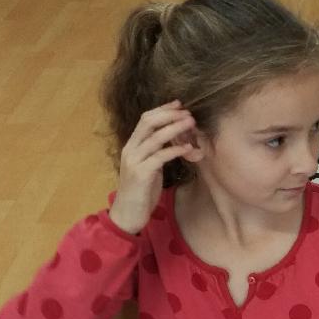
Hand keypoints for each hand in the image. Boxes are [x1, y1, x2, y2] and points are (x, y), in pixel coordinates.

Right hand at [109, 102, 200, 233]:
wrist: (127, 214)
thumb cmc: (141, 193)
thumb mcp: (149, 168)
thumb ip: (157, 154)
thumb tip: (175, 142)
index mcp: (132, 146)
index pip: (145, 119)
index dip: (163, 110)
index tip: (179, 104)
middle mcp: (130, 149)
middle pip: (148, 122)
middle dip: (169, 114)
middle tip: (188, 113)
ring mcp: (134, 161)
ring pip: (155, 137)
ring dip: (175, 128)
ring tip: (191, 123)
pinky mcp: (141, 174)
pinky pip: (159, 157)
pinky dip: (174, 150)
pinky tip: (187, 147)